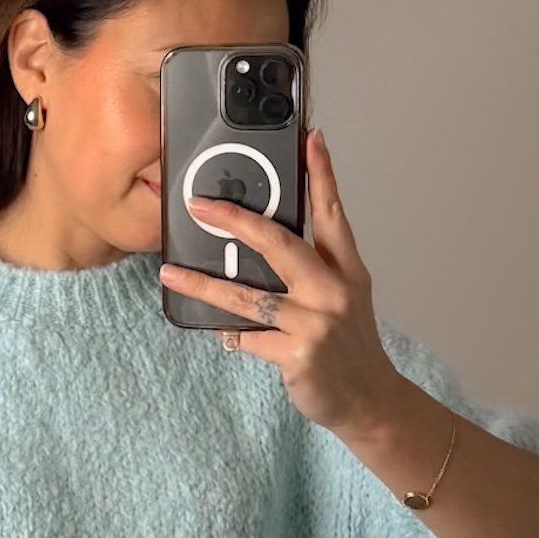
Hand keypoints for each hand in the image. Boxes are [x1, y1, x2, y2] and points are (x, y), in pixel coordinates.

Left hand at [158, 126, 404, 435]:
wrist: (369, 400)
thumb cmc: (349, 345)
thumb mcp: (343, 297)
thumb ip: (311, 270)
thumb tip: (257, 246)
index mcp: (347, 269)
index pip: (332, 211)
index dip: (321, 173)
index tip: (311, 137)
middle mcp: (333, 289)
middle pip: (279, 242)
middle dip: (236, 220)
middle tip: (200, 205)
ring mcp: (315, 322)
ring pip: (246, 295)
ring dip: (202, 284)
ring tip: (169, 273)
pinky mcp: (297, 353)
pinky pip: (246, 337)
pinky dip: (228, 334)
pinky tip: (218, 333)